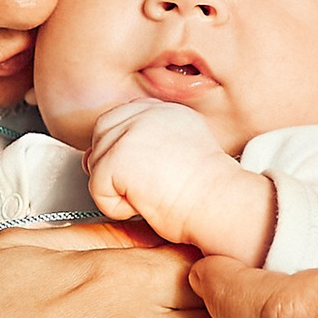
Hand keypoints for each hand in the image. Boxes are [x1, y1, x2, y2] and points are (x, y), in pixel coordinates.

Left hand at [83, 96, 274, 259]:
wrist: (220, 203)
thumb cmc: (209, 192)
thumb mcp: (183, 152)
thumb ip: (150, 143)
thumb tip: (114, 153)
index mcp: (164, 109)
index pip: (122, 118)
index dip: (124, 149)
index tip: (145, 171)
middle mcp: (146, 114)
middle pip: (103, 135)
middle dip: (113, 166)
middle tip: (142, 187)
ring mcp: (130, 133)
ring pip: (97, 163)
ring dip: (117, 188)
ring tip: (150, 195)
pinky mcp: (117, 158)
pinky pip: (97, 189)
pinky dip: (115, 207)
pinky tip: (144, 204)